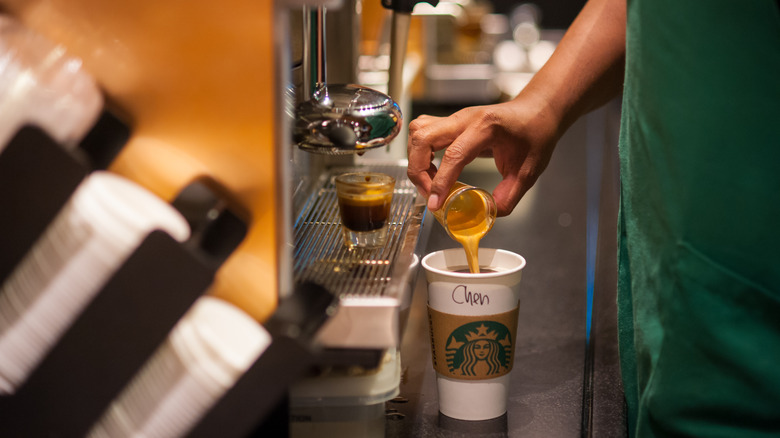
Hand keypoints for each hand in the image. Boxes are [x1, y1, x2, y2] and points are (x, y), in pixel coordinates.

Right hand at [406, 95, 560, 216]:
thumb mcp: (528, 170)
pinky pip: (423, 132)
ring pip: (418, 132)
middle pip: (423, 137)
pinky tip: (434, 169)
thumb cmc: (535, 134)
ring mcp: (455, 118)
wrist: (536, 111)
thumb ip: (508, 195)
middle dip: (418, 170)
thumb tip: (488, 214)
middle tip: (429, 194)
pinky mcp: (451, 122)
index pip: (453, 154)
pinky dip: (420, 152)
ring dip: (416, 159)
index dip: (440, 182)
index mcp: (486, 126)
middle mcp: (465, 118)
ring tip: (430, 182)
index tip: (435, 204)